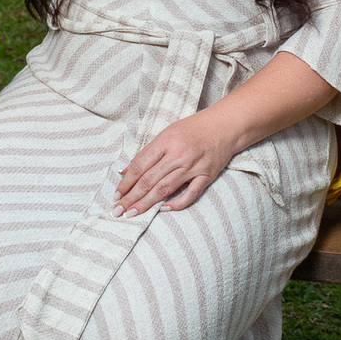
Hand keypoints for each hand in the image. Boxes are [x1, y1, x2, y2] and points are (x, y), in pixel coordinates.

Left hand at [112, 111, 235, 216]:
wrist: (224, 125)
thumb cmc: (193, 128)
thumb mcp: (166, 133)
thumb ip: (147, 152)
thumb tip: (126, 171)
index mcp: (165, 142)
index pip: (139, 166)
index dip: (126, 182)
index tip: (116, 195)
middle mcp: (178, 155)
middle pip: (149, 180)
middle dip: (131, 197)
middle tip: (117, 210)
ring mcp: (193, 166)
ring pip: (165, 189)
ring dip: (146, 203)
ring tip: (132, 213)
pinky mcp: (206, 176)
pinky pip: (190, 194)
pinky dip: (176, 203)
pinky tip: (162, 209)